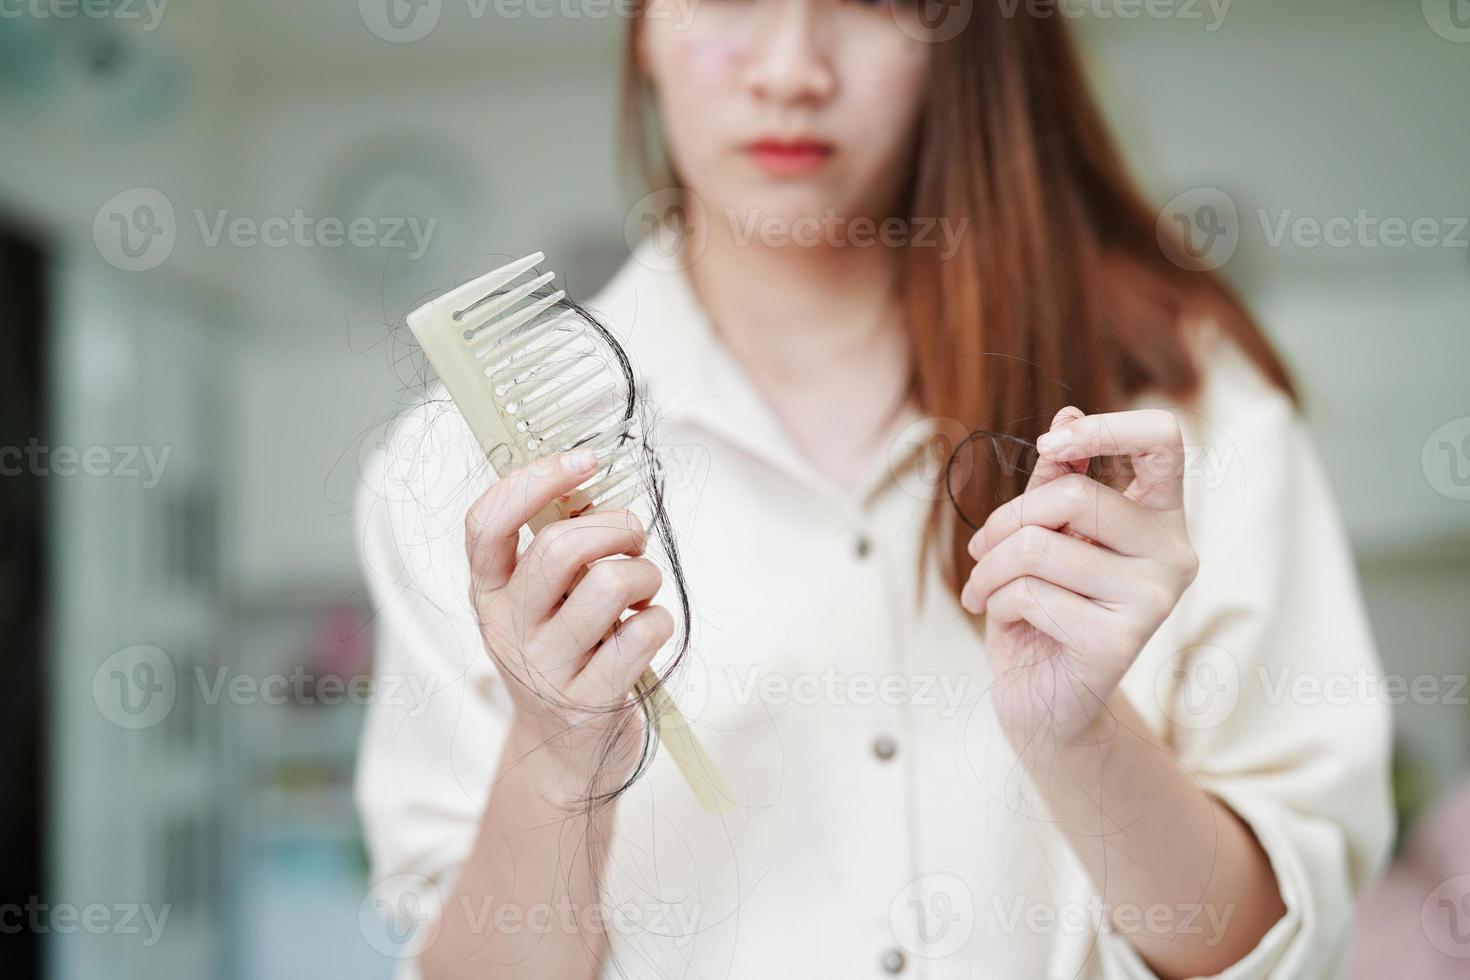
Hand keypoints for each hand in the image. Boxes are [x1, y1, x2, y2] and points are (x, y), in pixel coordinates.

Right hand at [464, 449, 673, 789]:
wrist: (565, 755)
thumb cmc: (565, 653)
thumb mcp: (541, 601)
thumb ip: (555, 546)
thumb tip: (590, 476)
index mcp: (488, 592)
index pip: (487, 523)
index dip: (535, 480)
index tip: (583, 460)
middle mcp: (507, 629)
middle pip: (561, 547)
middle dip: (616, 527)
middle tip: (632, 540)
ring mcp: (546, 669)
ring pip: (611, 585)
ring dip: (645, 574)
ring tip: (642, 590)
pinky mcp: (590, 701)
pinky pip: (643, 633)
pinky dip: (659, 621)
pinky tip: (646, 633)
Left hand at [960, 407, 1198, 742]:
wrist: (1044, 700)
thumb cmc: (1042, 607)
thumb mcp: (1045, 533)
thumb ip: (1058, 479)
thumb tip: (1067, 413)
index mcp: (1162, 516)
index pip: (1164, 439)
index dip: (1104, 428)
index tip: (1052, 445)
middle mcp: (1175, 555)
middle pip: (1073, 495)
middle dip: (1006, 521)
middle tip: (980, 550)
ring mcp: (1155, 601)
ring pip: (1039, 547)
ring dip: (989, 569)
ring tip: (983, 589)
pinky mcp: (1121, 642)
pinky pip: (1030, 594)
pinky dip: (997, 603)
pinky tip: (1004, 622)